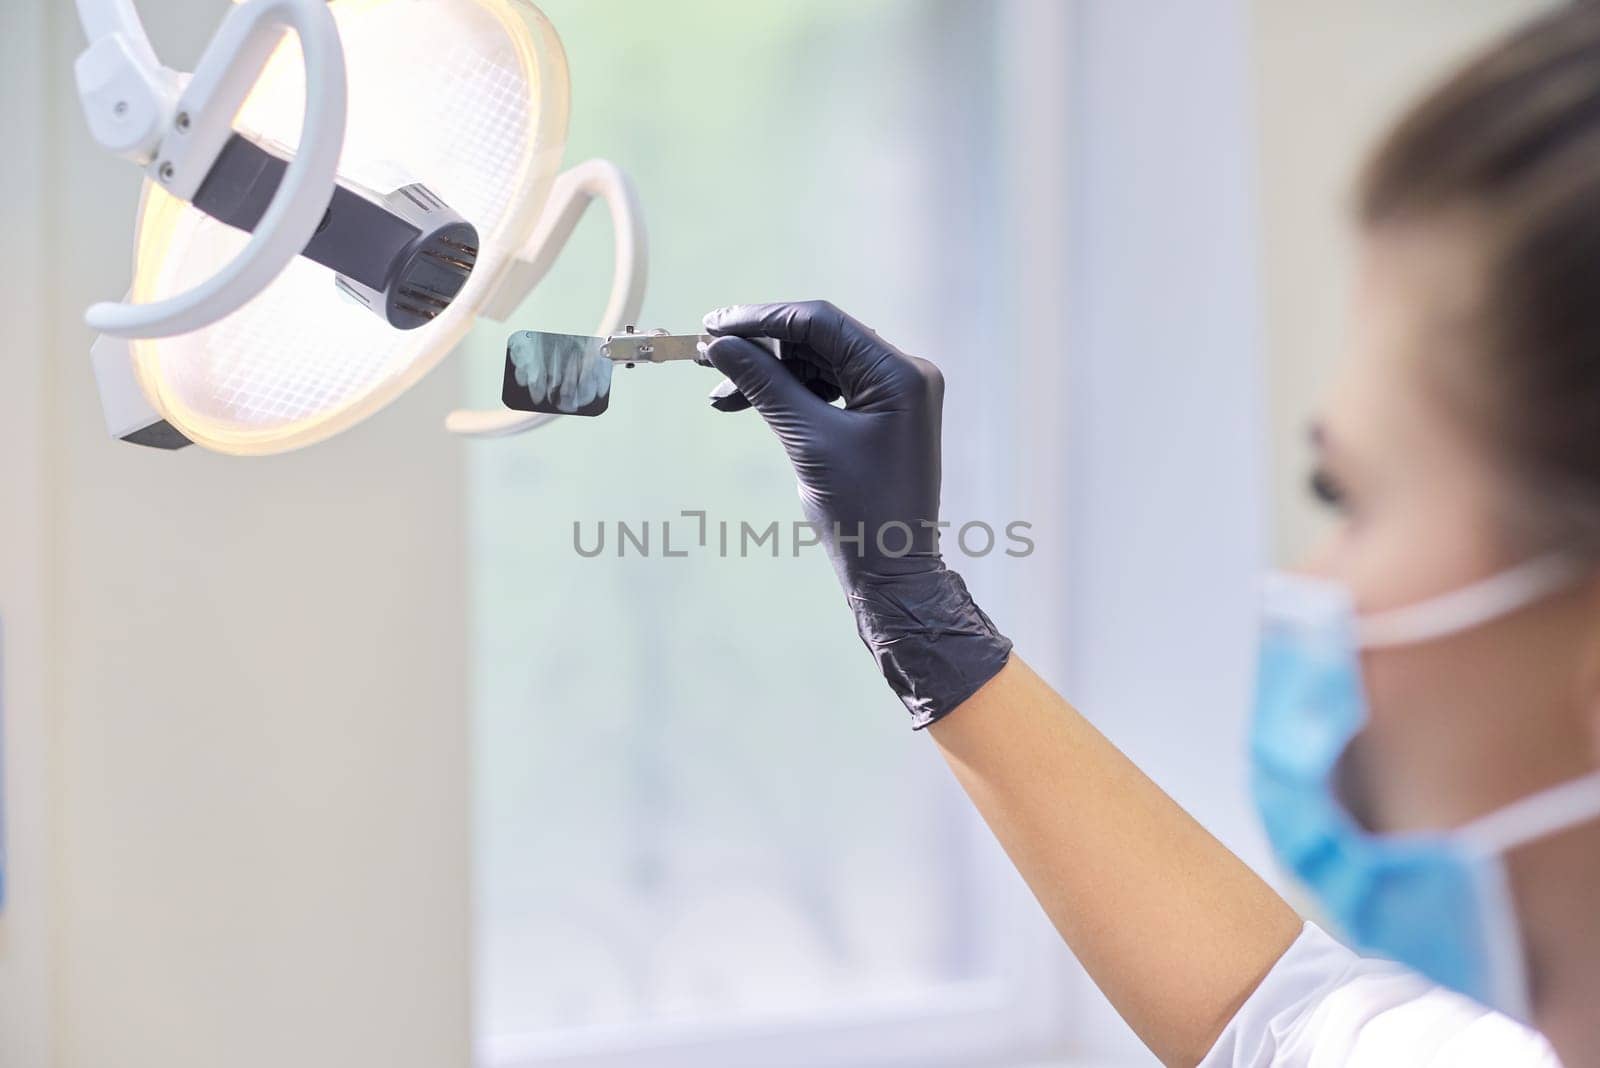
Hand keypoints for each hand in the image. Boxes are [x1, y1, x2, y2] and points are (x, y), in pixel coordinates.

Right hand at [704, 300, 1011, 726]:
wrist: (893, 571)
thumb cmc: (861, 511)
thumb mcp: (808, 440)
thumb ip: (765, 385)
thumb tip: (720, 346)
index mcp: (900, 373)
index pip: (822, 323)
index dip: (762, 319)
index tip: (713, 326)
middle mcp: (902, 374)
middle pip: (820, 339)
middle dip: (761, 345)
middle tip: (707, 351)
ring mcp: (892, 393)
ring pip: (817, 363)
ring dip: (768, 372)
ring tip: (718, 390)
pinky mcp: (878, 414)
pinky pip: (826, 388)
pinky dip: (787, 394)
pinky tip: (743, 403)